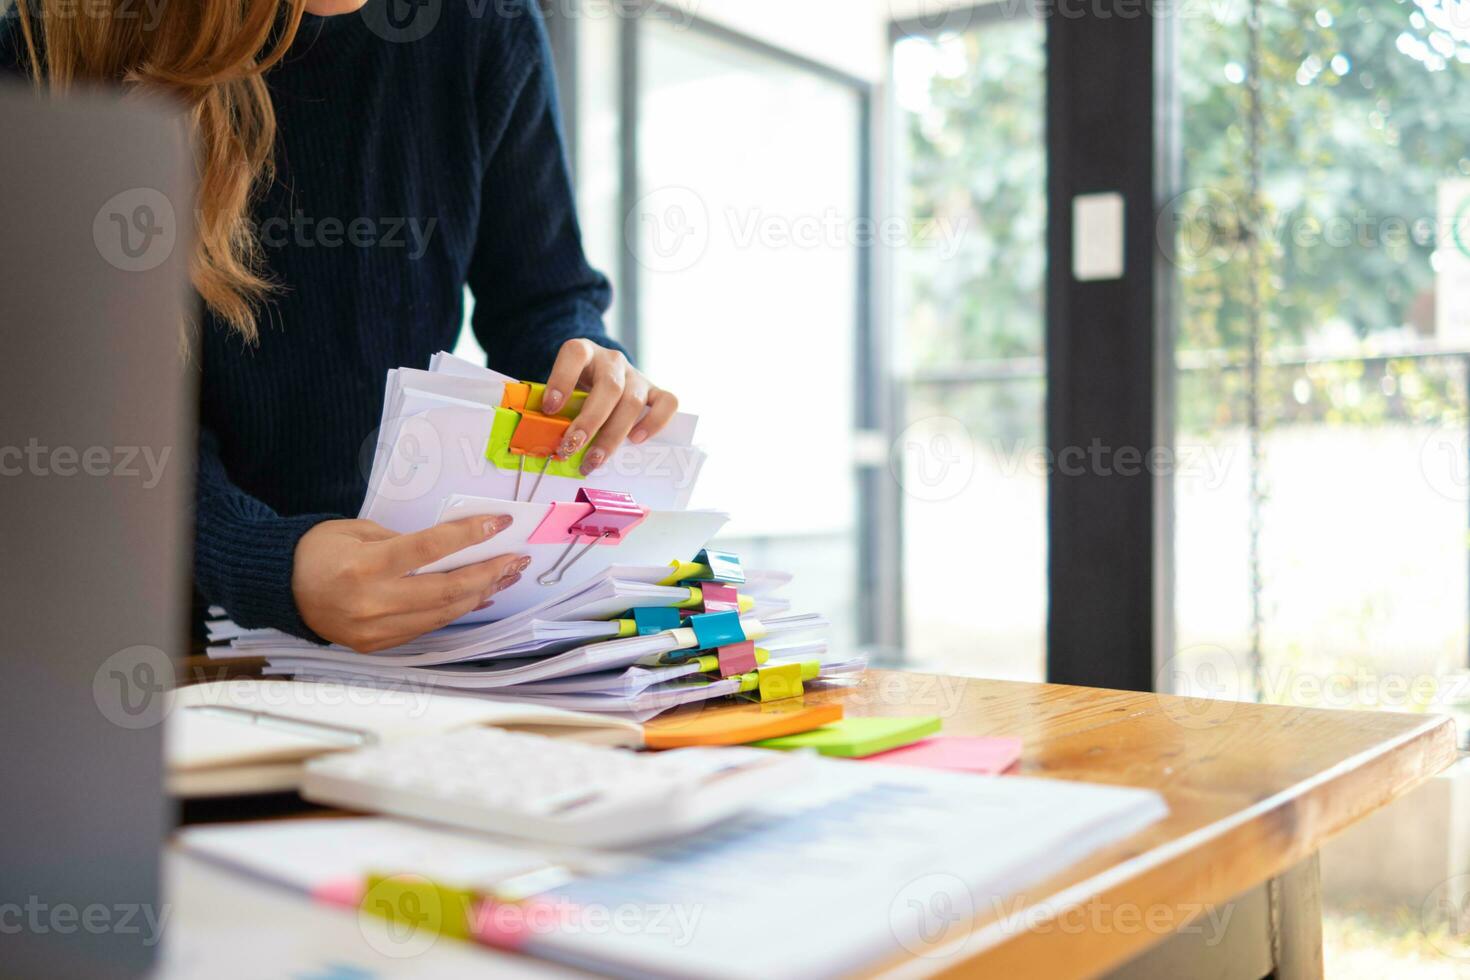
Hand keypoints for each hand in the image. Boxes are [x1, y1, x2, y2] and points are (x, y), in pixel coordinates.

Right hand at [292, 515, 527, 652]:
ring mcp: (376, 629)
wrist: (280, 588)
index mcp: (367, 566)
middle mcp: (374, 601)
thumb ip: (404, 540)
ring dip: (480, 595)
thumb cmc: (318, 551)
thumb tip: (451, 548)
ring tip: (505, 577)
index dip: (470, 535)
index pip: (431, 548)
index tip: (499, 524)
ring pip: (443, 614)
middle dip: (489, 573)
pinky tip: (476, 598)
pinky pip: (427, 627)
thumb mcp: (358, 530)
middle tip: (516, 559)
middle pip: (448, 590)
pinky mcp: (377, 644)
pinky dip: (455, 612)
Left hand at [540, 339, 678, 474]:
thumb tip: (540, 439)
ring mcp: (636, 375)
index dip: (562, 380)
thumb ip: (556, 407)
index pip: (575, 354)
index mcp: (584, 352)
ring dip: (612, 435)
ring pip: (632, 401)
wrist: (602, 377)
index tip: (549, 409)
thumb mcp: (562, 390)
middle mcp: (612, 360)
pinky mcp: (655, 391)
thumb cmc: (577, 389)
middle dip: (589, 421)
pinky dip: (654, 423)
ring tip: (594, 460)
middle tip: (571, 447)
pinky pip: (667, 403)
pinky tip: (636, 440)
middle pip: (609, 387)